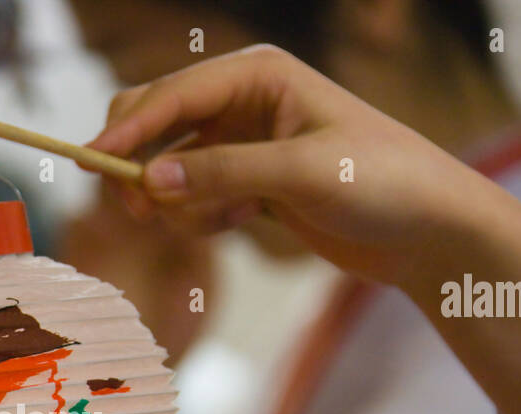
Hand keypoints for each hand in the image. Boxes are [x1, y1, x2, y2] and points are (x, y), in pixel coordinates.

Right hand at [85, 44, 520, 413]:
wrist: (430, 232)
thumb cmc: (384, 183)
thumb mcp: (303, 175)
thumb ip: (223, 175)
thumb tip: (147, 183)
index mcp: (259, 74)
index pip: (172, 95)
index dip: (127, 130)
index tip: (90, 165)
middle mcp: (244, 101)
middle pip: (157, 122)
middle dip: (142, 165)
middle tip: (138, 210)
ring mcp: (244, 143)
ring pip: (170, 167)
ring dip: (175, 200)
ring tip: (216, 220)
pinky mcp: (249, 183)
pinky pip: (193, 197)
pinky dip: (199, 217)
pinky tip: (235, 225)